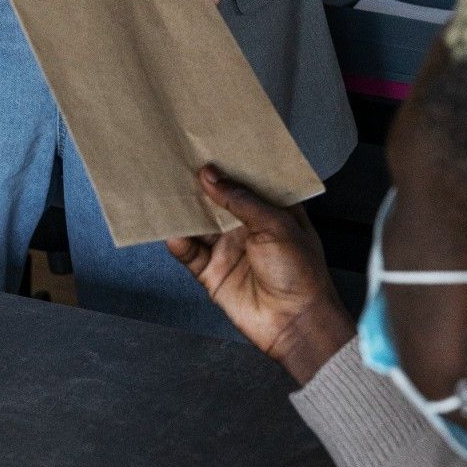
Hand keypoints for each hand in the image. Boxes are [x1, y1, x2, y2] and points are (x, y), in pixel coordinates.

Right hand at [168, 166, 353, 383]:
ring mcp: (227, 249)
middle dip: (199, 185)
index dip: (227, 165)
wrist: (295, 323)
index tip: (206, 143)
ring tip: (166, 192)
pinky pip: (190, 253)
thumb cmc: (300, 271)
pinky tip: (174, 232)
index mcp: (270, 210)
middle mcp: (246, 227)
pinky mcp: (212, 272)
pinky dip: (179, 242)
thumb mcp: (275, 224)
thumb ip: (240, 199)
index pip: (244, 182)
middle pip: (216, 200)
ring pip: (198, 224)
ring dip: (184, 211)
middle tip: (177, 162)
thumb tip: (210, 176)